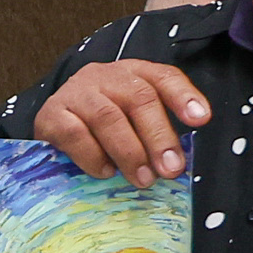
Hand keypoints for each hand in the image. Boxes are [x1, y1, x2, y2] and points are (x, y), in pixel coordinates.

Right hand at [33, 57, 211, 182]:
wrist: (51, 123)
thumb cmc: (100, 127)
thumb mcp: (131, 121)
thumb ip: (155, 132)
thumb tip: (175, 164)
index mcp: (132, 73)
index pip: (163, 77)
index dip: (183, 96)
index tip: (201, 120)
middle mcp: (105, 76)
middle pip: (138, 97)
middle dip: (159, 136)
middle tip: (171, 169)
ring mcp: (76, 92)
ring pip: (107, 116)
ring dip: (129, 151)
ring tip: (143, 179)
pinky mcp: (50, 115)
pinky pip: (74, 134)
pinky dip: (93, 156)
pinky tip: (105, 172)